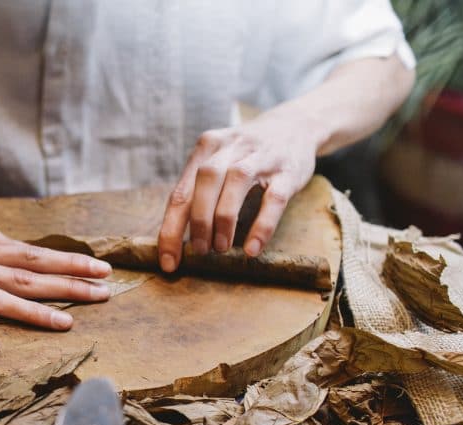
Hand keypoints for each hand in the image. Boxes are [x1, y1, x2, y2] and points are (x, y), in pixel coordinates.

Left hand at [157, 111, 321, 271]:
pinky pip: (273, 200)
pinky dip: (261, 226)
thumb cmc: (245, 155)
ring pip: (236, 184)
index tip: (167, 262)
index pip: (180, 193)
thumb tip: (174, 238)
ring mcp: (260, 157)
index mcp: (206, 148)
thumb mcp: (217, 161)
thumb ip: (196, 191)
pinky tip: (251, 248)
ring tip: (220, 248)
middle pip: (204, 183)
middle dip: (198, 223)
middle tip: (199, 251)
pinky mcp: (287, 171)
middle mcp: (230, 148)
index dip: (170, 230)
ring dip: (224, 221)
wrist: (295, 125)